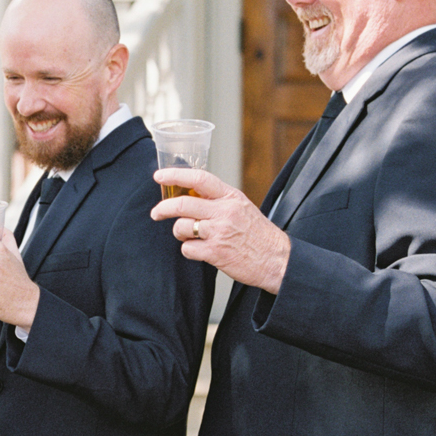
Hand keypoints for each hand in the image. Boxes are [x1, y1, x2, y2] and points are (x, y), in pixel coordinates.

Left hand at [151, 167, 292, 293]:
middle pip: (182, 204)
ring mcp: (219, 232)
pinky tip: (201, 251)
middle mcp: (225, 212)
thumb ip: (218, 201)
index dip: (175, 175)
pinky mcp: (215, 253)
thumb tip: (189, 196)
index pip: (199, 178)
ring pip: (181, 227)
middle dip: (163, 208)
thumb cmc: (259, 235)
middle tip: (156, 213)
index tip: (159, 176)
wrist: (278, 260)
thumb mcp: (242, 208)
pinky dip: (189, 250)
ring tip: (189, 236)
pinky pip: (187, 249)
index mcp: (231, 197)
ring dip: (179, 233)